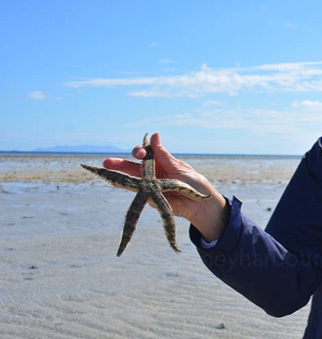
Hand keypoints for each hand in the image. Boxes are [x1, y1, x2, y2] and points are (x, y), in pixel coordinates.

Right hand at [103, 133, 228, 240]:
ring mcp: (149, 187)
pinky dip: (136, 190)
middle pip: (132, 167)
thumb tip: (154, 135)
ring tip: (104, 172)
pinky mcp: (151, 199)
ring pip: (131, 180)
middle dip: (119, 164)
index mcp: (159, 162)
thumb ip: (163, 154)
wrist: (200, 203)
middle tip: (106, 163)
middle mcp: (152, 173)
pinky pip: (141, 195)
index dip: (139, 152)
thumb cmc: (192, 182)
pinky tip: (128, 187)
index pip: (144, 154)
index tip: (139, 153)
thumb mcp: (178, 166)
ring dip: (117, 177)